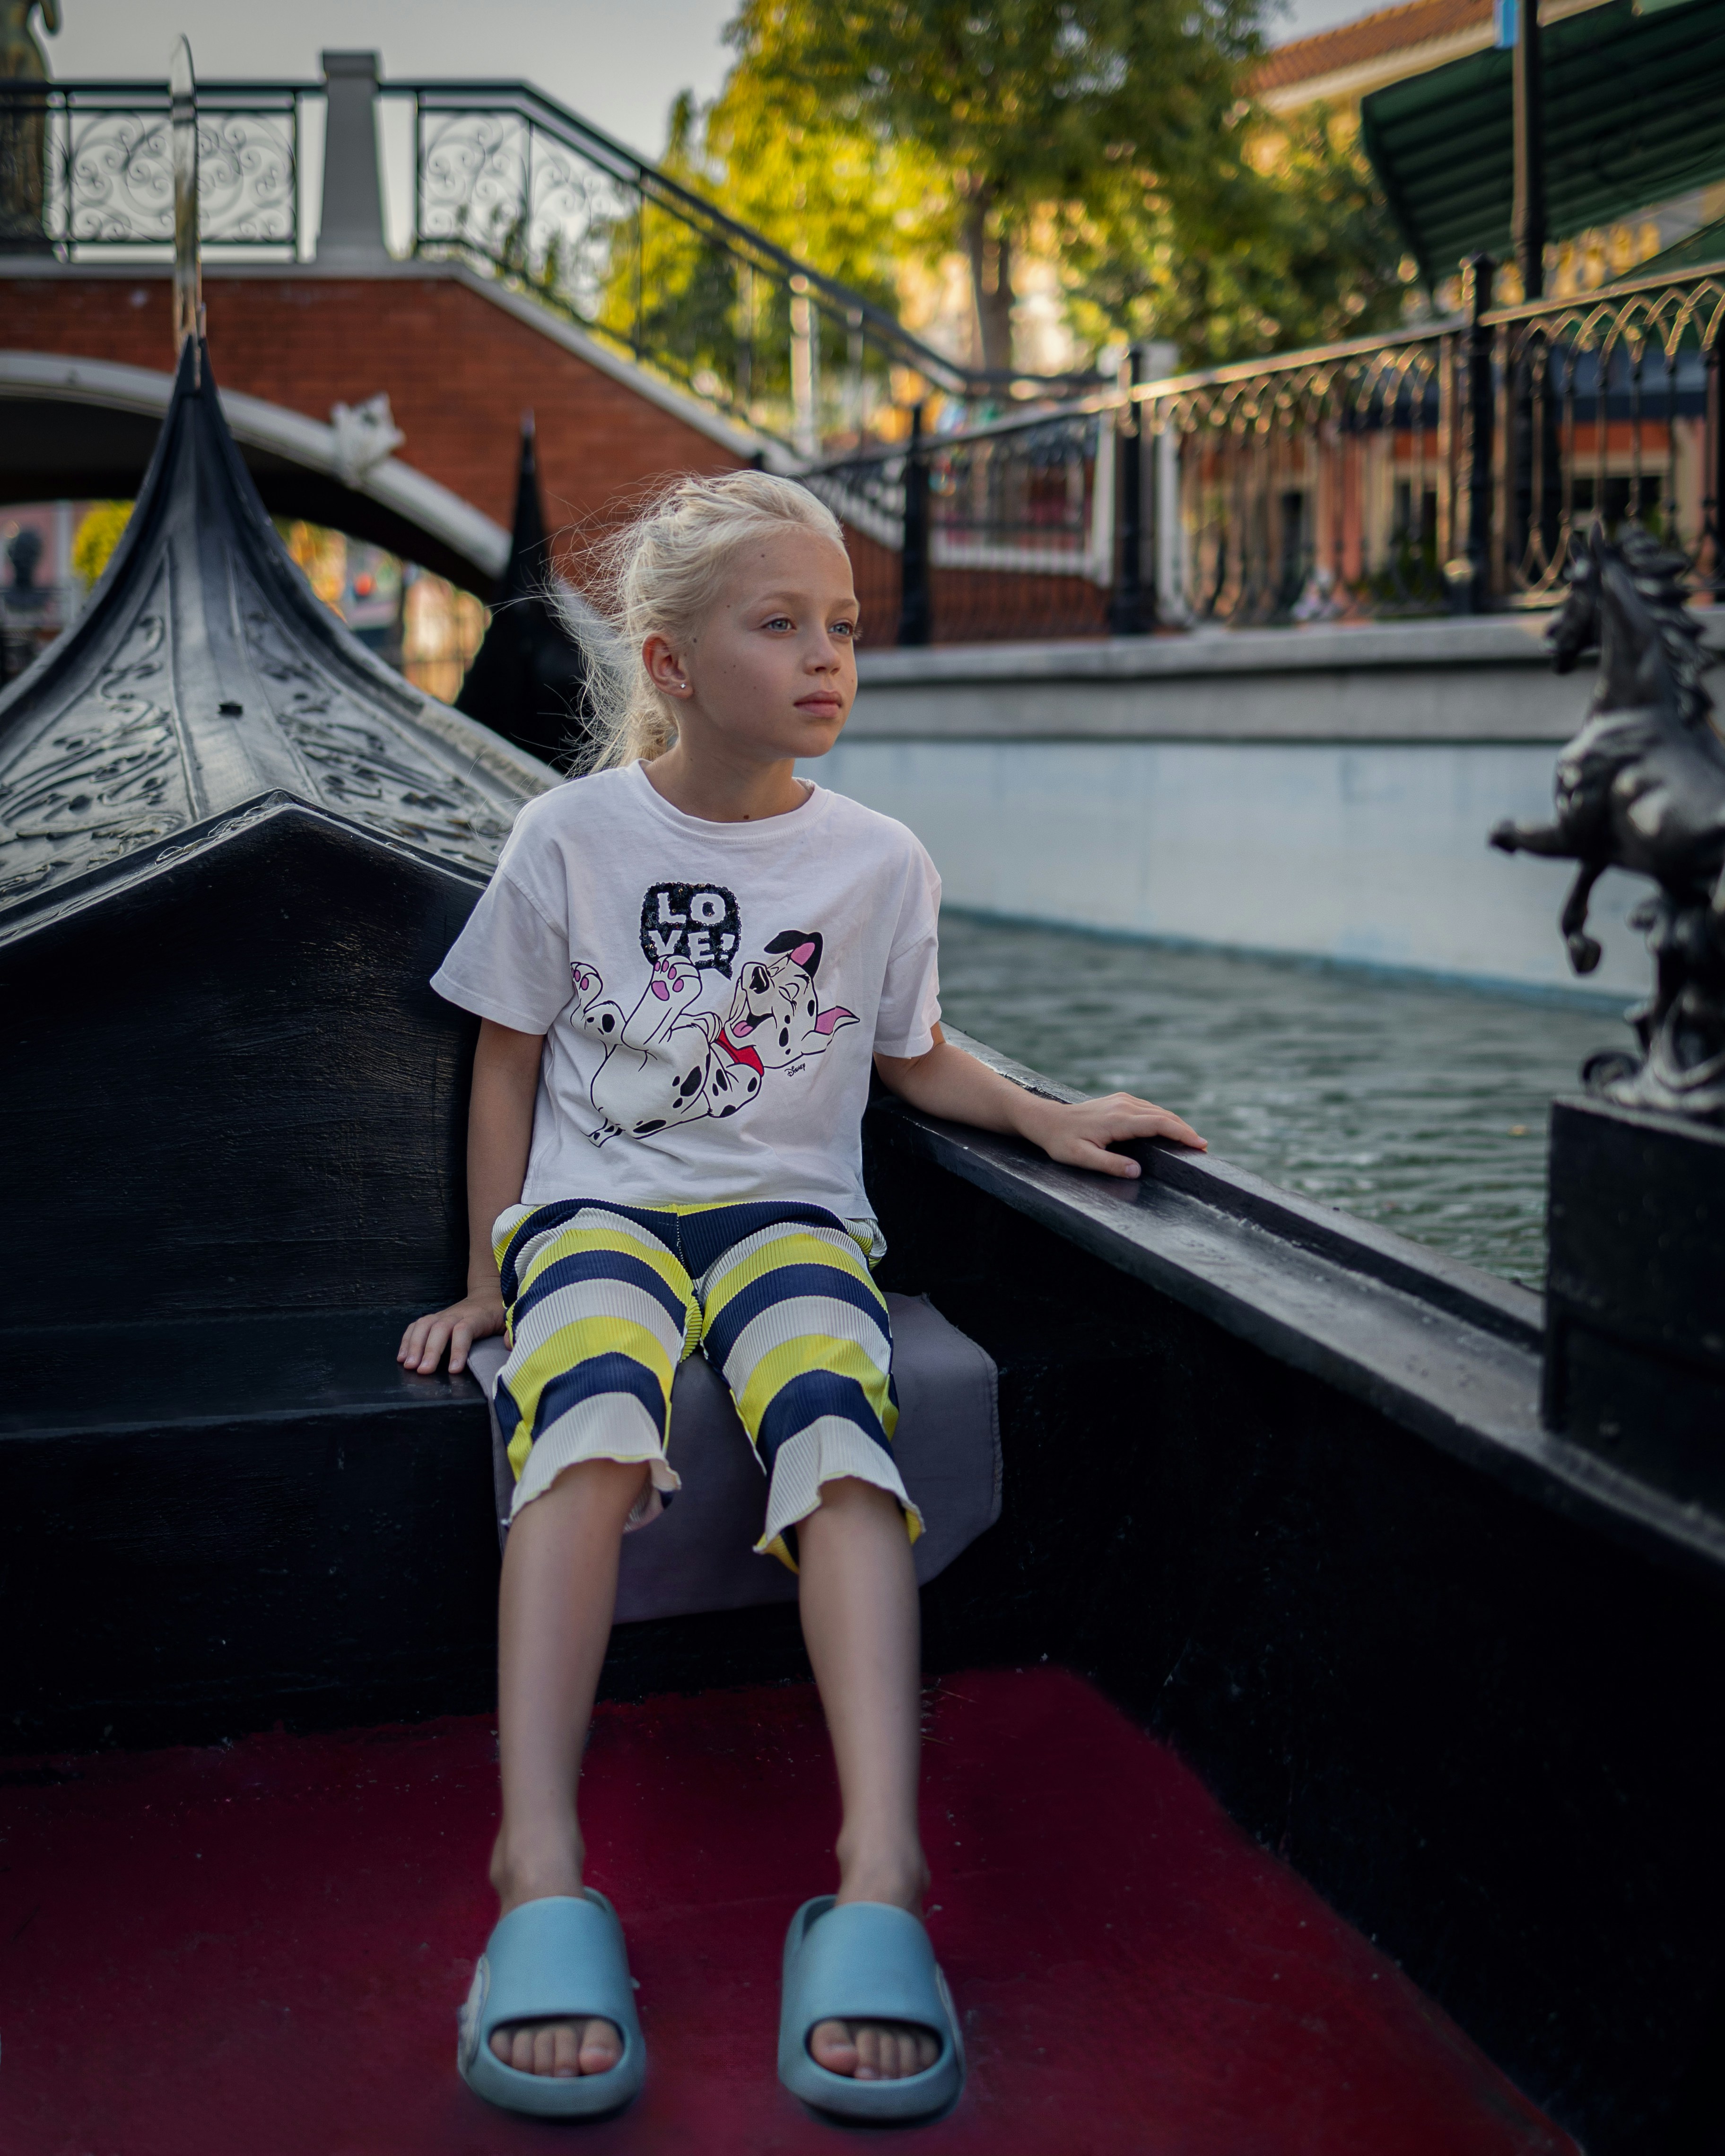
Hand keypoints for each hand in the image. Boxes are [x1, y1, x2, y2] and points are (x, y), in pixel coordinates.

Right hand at [397, 1291, 505, 1375]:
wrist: (488, 1294)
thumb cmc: (499, 1313)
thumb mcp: (510, 1320)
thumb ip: (511, 1332)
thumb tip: (509, 1345)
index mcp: (477, 1317)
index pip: (464, 1330)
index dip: (458, 1349)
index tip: (453, 1370)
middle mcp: (456, 1314)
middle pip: (439, 1329)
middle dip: (430, 1350)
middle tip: (423, 1371)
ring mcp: (443, 1315)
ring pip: (424, 1326)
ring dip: (414, 1345)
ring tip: (409, 1365)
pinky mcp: (434, 1318)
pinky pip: (416, 1326)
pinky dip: (407, 1340)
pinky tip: (402, 1357)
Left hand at [1025, 1091, 1205, 1179]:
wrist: (1046, 1120)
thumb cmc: (1061, 1142)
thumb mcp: (1081, 1158)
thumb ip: (1109, 1165)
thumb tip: (1137, 1171)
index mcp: (1118, 1120)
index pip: (1159, 1124)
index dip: (1182, 1134)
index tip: (1200, 1145)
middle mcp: (1124, 1105)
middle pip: (1164, 1116)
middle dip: (1185, 1131)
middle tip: (1203, 1148)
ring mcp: (1122, 1100)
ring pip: (1158, 1110)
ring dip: (1177, 1124)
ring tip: (1192, 1140)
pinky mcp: (1120, 1100)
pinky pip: (1149, 1108)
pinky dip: (1164, 1119)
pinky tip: (1170, 1129)